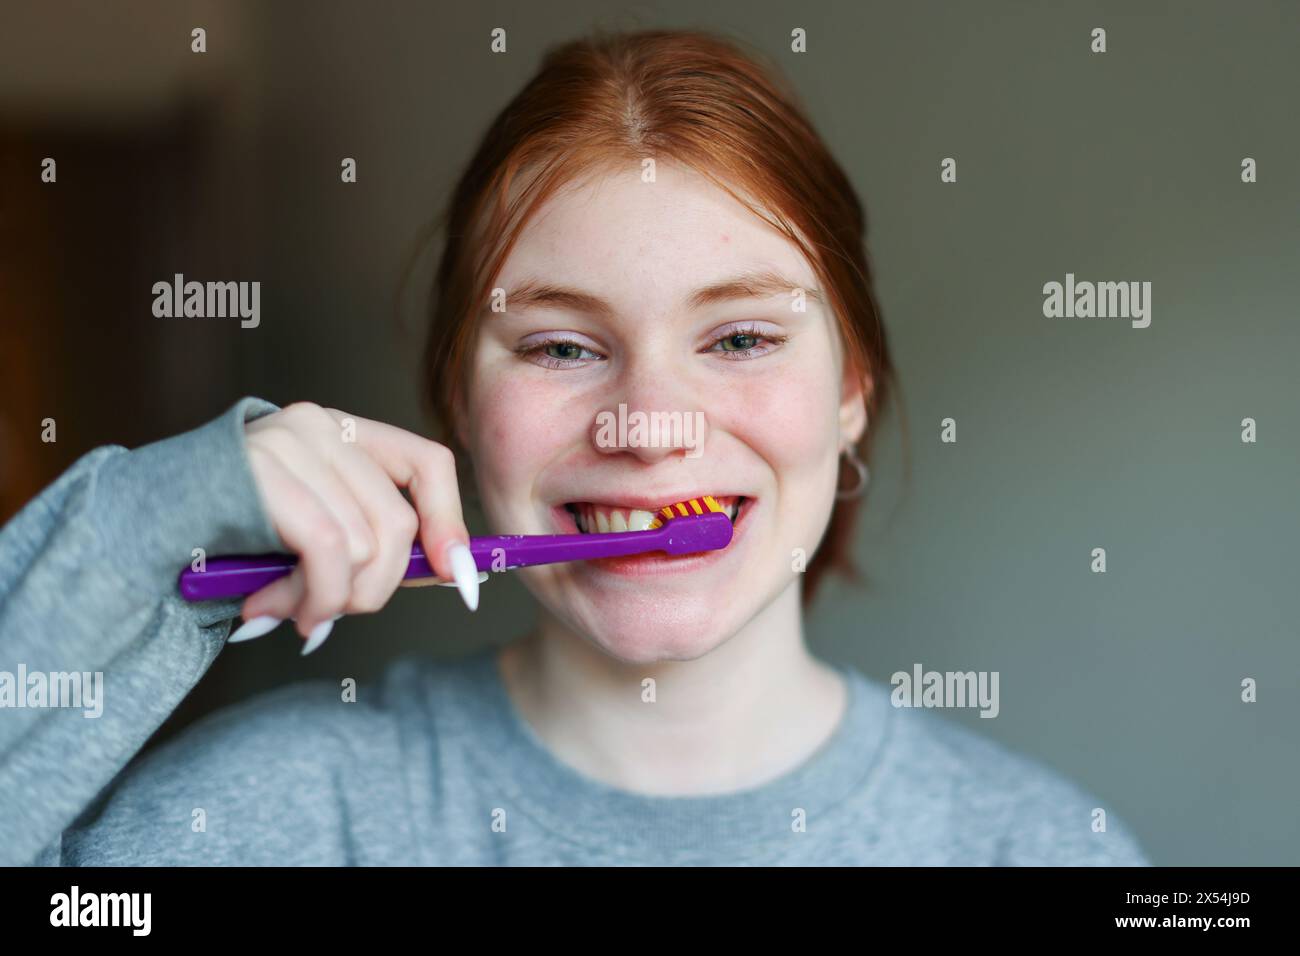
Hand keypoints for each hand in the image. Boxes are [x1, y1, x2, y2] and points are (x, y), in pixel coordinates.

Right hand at [228, 401, 479, 652]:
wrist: (135, 531)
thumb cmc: (228, 538)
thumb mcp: (314, 531)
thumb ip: (373, 540)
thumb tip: (453, 569)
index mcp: (341, 430)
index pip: (427, 463)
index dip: (451, 523)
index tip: (460, 578)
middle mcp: (319, 424)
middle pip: (398, 523)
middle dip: (372, 590)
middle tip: (326, 615)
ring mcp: (289, 442)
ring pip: (366, 546)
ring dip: (326, 600)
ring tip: (283, 609)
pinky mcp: (264, 472)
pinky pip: (329, 554)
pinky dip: (312, 599)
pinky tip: (271, 611)